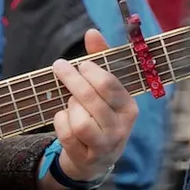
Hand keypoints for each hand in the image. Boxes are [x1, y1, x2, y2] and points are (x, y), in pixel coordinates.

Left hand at [46, 30, 135, 185]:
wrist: (95, 158)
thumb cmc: (101, 114)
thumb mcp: (105, 88)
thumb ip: (100, 59)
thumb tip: (92, 32)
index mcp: (130, 108)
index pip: (110, 85)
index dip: (92, 71)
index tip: (80, 63)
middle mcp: (121, 128)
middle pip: (91, 99)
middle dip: (72, 80)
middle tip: (60, 66)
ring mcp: (104, 146)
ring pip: (79, 120)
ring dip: (69, 106)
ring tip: (71, 102)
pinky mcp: (86, 157)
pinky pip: (66, 133)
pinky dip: (61, 121)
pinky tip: (65, 117)